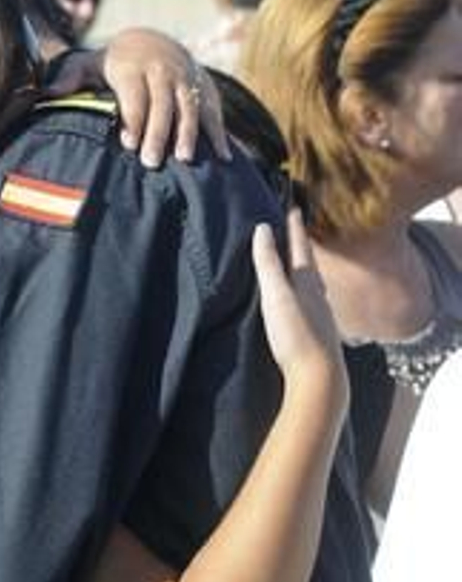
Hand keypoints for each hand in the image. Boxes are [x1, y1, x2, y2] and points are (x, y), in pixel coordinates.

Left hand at [49, 28, 228, 166]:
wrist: (151, 40)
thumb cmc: (112, 62)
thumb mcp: (88, 64)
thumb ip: (70, 78)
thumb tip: (46, 92)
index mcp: (132, 66)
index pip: (134, 95)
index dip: (132, 119)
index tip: (128, 143)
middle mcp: (162, 70)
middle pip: (162, 104)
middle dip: (157, 133)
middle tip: (150, 162)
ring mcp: (186, 78)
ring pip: (189, 106)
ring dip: (188, 133)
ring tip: (184, 158)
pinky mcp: (203, 85)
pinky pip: (213, 108)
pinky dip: (218, 131)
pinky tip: (222, 155)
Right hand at [254, 210, 346, 402]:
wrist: (318, 376)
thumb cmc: (296, 334)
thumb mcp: (277, 295)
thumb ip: (268, 264)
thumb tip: (263, 228)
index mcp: (307, 280)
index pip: (300, 245)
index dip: (294, 225)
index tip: (292, 204)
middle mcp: (317, 293)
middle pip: (308, 261)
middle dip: (300, 244)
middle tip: (293, 227)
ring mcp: (318, 312)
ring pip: (309, 281)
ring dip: (300, 268)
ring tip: (292, 260)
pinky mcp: (314, 330)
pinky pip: (307, 299)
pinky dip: (300, 289)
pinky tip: (296, 298)